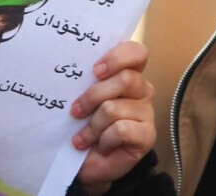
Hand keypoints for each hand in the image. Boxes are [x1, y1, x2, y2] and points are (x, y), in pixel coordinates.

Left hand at [70, 41, 155, 194]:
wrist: (88, 162)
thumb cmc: (85, 124)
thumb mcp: (83, 99)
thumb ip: (85, 81)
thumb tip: (68, 69)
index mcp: (128, 73)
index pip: (136, 52)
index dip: (117, 57)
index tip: (95, 70)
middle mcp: (142, 89)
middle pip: (125, 79)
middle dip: (93, 96)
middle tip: (75, 111)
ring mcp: (146, 112)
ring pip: (115, 107)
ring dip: (93, 125)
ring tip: (82, 138)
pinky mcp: (147, 135)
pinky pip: (121, 129)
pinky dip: (104, 139)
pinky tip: (100, 146)